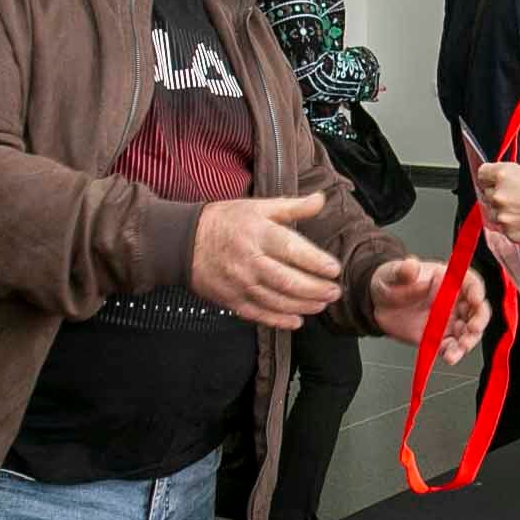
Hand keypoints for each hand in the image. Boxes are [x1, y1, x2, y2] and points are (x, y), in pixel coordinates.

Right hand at [191, 194, 343, 328]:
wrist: (185, 242)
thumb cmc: (225, 222)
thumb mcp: (258, 207)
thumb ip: (292, 207)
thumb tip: (320, 199)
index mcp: (258, 234)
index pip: (292, 250)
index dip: (316, 262)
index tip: (334, 269)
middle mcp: (250, 261)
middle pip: (287, 280)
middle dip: (315, 289)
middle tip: (334, 291)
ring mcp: (240, 284)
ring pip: (277, 300)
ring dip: (303, 305)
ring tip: (322, 303)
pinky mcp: (232, 300)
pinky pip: (259, 314)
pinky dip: (279, 320)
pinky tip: (296, 321)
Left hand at [367, 258, 488, 366]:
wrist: (378, 304)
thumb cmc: (391, 282)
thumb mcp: (393, 272)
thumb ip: (403, 270)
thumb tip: (411, 265)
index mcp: (448, 280)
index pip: (470, 283)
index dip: (476, 290)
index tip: (475, 298)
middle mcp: (453, 301)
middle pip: (477, 310)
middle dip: (479, 319)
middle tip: (473, 327)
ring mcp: (448, 321)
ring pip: (469, 332)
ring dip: (470, 340)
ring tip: (462, 345)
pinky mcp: (439, 338)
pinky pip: (451, 347)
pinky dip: (453, 353)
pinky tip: (450, 357)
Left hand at [475, 162, 519, 252]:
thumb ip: (518, 176)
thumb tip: (510, 181)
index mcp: (505, 175)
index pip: (483, 173)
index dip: (491, 176)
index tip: (495, 179)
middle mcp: (500, 196)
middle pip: (487, 194)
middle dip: (500, 195)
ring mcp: (504, 218)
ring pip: (495, 214)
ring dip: (505, 212)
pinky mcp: (511, 235)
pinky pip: (505, 229)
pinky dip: (514, 226)